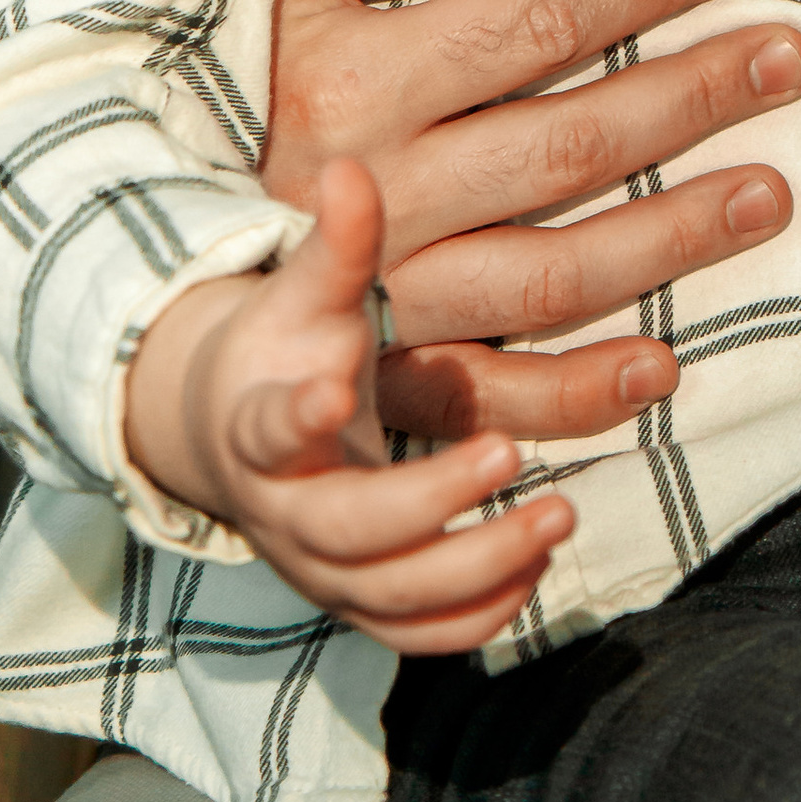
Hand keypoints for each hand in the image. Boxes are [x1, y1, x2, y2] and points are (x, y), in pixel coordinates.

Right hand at [123, 161, 574, 651]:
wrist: (240, 435)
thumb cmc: (288, 349)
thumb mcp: (304, 294)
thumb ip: (336, 242)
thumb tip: (350, 166)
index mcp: (261, 430)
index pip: (268, 433)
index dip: (296, 419)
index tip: (332, 390)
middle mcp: (286, 514)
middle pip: (349, 532)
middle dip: (428, 502)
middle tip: (508, 454)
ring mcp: (325, 570)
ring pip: (394, 596)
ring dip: (478, 563)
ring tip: (560, 515)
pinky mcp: (363, 604)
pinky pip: (418, 635)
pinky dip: (478, 615)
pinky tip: (539, 567)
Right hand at [265, 0, 800, 446]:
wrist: (145, 230)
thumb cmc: (254, 70)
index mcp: (356, 83)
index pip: (535, 21)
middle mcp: (376, 195)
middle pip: (566, 144)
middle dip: (691, 95)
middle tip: (791, 58)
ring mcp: (383, 298)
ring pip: (550, 274)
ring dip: (670, 237)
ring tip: (773, 193)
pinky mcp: (383, 378)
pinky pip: (493, 397)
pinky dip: (580, 396)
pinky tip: (666, 368)